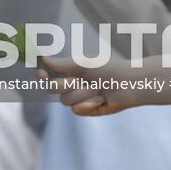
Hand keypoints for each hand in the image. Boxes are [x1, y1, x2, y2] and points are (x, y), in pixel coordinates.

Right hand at [39, 53, 170, 115]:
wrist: (130, 84)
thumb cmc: (109, 68)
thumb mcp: (84, 63)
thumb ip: (63, 63)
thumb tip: (44, 58)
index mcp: (70, 71)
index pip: (48, 75)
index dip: (42, 75)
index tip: (41, 73)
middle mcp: (72, 85)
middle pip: (52, 89)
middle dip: (64, 85)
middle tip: (79, 81)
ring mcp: (79, 99)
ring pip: (66, 101)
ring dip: (81, 94)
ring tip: (98, 89)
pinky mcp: (87, 110)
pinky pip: (77, 110)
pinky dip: (88, 104)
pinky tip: (101, 100)